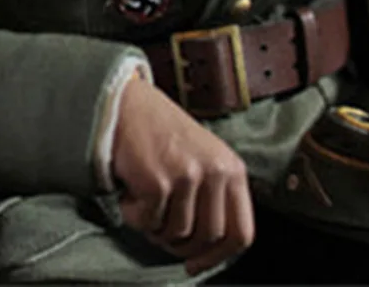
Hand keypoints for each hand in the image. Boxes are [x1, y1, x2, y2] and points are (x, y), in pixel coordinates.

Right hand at [112, 76, 254, 276]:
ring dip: (155, 227)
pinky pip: (149, 224)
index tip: (196, 264)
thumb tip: (209, 249)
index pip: (241, 233)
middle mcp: (215, 171)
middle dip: (181, 244)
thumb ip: (215, 196)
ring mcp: (188, 176)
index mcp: (231, 168)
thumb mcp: (204, 158)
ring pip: (177, 235)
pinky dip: (134, 216)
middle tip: (161, 229)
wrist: (127, 105)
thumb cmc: (162, 134)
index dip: (218, 257)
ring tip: (146, 201)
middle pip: (208, 239)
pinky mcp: (159, 182)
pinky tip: (131, 192)